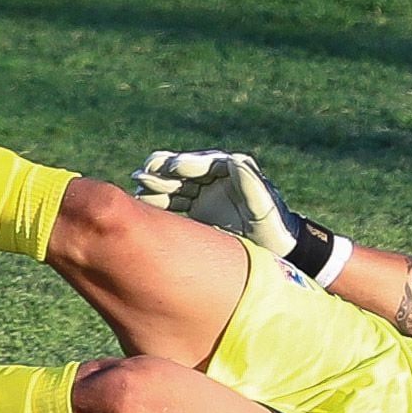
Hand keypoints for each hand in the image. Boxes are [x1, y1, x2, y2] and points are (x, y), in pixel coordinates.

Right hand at [131, 150, 301, 257]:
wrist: (274, 251)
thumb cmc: (273, 229)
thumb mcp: (264, 209)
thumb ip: (251, 185)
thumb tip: (235, 162)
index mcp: (231, 171)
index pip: (205, 163)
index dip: (188, 164)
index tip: (173, 168)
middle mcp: (215, 177)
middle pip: (185, 171)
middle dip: (164, 172)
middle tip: (144, 174)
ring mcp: (204, 192)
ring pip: (175, 185)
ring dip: (156, 185)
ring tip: (138, 187)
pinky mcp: (196, 208)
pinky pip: (173, 202)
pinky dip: (158, 202)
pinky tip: (141, 203)